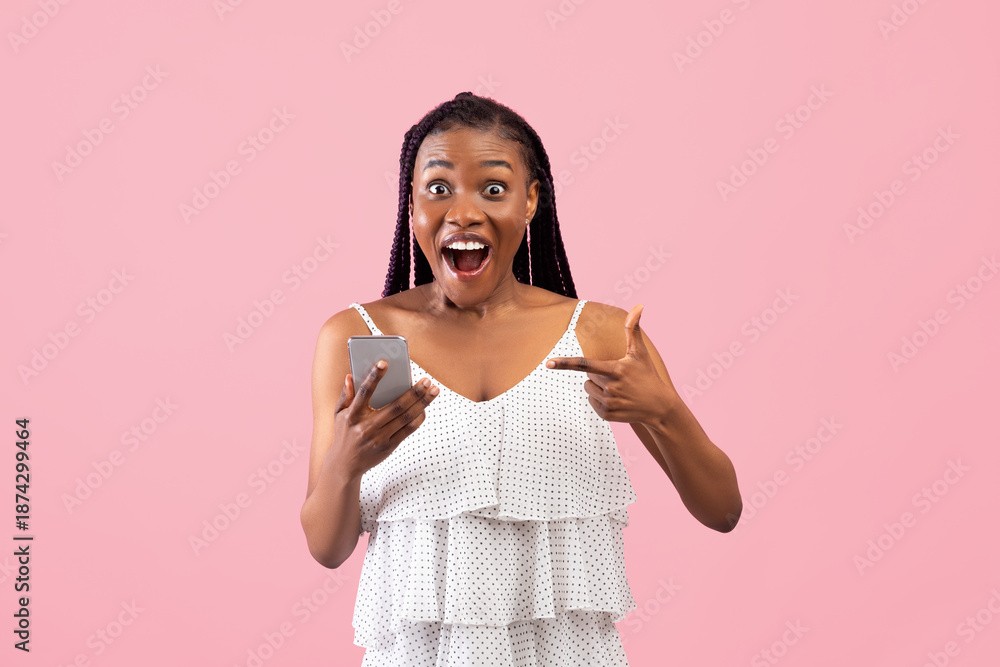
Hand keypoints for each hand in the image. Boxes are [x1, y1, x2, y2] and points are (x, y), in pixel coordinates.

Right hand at [326, 359, 437, 478]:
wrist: (344, 465)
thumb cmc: (344, 433)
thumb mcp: (339, 414)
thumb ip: (345, 395)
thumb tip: (350, 376)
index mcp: (353, 415)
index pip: (364, 392)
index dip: (374, 377)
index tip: (384, 362)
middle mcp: (366, 427)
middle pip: (395, 406)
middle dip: (414, 392)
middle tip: (427, 380)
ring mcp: (379, 438)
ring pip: (406, 418)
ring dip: (422, 403)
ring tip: (434, 391)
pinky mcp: (388, 447)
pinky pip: (408, 431)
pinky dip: (419, 418)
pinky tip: (426, 408)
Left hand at [545, 304, 672, 424]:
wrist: (658, 406)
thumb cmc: (647, 375)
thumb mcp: (640, 353)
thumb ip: (633, 329)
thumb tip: (638, 306)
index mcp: (615, 370)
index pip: (585, 364)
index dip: (565, 363)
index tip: (548, 363)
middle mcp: (610, 387)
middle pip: (587, 376)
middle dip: (598, 374)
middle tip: (617, 377)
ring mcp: (608, 402)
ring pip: (588, 389)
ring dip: (598, 387)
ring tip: (618, 389)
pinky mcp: (606, 414)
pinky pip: (591, 402)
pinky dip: (600, 400)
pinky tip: (617, 400)